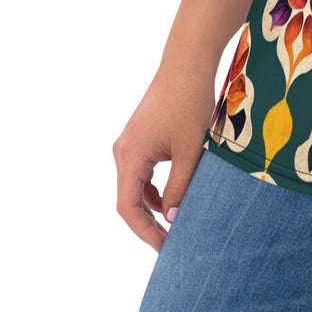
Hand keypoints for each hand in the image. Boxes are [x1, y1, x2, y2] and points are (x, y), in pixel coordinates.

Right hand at [112, 59, 217, 251]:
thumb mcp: (189, 150)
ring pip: (134, 187)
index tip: (164, 248)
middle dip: (148, 223)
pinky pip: (140, 173)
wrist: (187, 64)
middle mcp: (122, 151)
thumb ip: (179, 187)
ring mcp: (128, 144)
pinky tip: (170, 198)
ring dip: (151, 207)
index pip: (128, 207)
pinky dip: (152, 189)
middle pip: (128, 200)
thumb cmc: (189, 102)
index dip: (145, 232)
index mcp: (129, 156)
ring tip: (174, 224)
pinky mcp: (138, 138)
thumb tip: (171, 219)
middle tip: (170, 243)